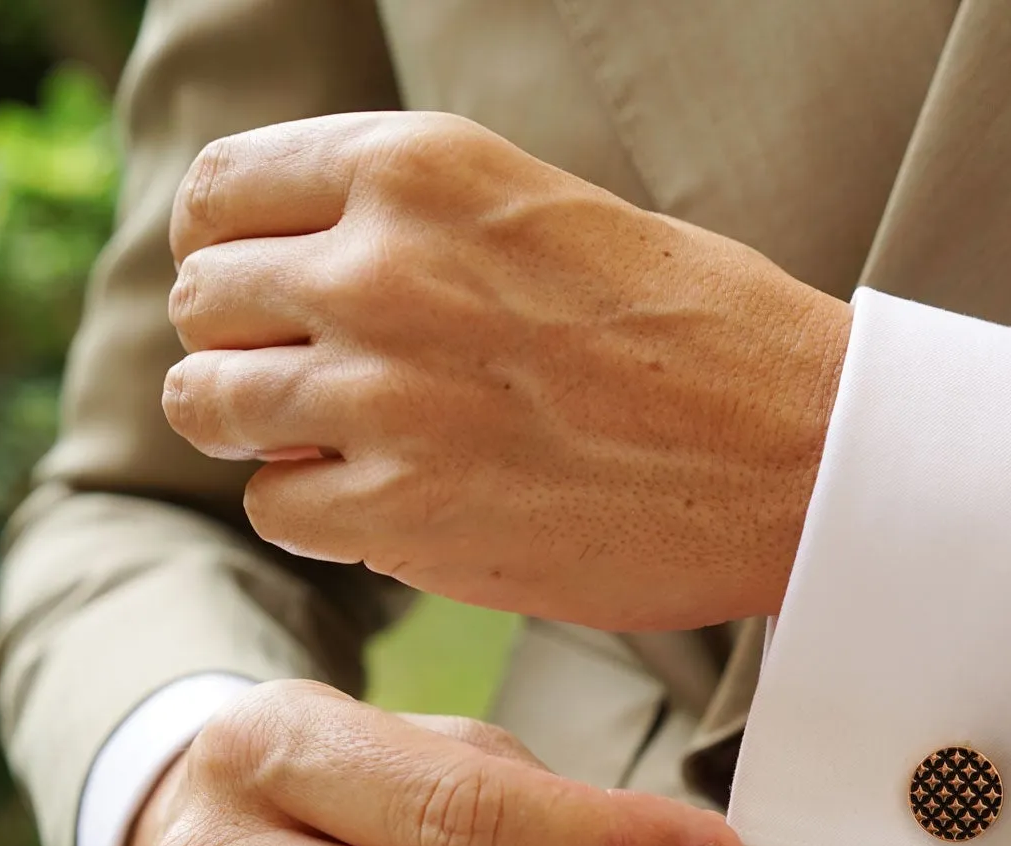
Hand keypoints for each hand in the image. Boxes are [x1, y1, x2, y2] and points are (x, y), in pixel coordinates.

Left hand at [161, 111, 851, 630]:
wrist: (804, 455)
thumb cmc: (709, 335)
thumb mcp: (552, 213)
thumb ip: (419, 224)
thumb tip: (308, 265)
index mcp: (420, 168)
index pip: (223, 192)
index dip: (230, 248)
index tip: (265, 290)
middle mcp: (381, 268)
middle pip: (206, 301)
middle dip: (246, 341)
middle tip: (317, 378)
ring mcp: (383, 395)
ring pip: (212, 405)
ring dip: (263, 429)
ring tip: (342, 442)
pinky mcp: (404, 512)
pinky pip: (275, 507)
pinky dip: (317, 510)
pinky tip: (394, 500)